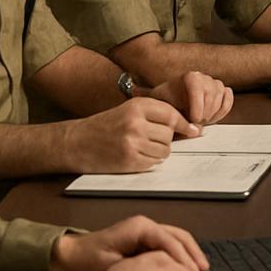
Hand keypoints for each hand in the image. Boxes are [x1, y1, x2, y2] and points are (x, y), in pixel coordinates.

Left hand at [50, 215, 208, 270]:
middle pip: (179, 235)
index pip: (169, 240)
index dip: (182, 257)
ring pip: (177, 238)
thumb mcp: (114, 263)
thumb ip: (140, 264)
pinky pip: (169, 244)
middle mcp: (147, 224)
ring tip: (200, 269)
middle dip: (193, 252)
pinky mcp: (146, 238)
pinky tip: (185, 267)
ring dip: (190, 253)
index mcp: (140, 226)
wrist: (76, 254)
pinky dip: (180, 254)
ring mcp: (148, 229)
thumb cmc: (91, 257)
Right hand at [63, 99, 198, 172]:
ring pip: (164, 151)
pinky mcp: (128, 161)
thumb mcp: (129, 110)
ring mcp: (132, 143)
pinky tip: (135, 156)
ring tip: (141, 147)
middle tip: (150, 138)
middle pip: (169, 134)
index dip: (184, 124)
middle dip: (165, 138)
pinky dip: (149, 162)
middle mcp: (135, 123)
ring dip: (158, 152)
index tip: (194, 130)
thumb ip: (155, 114)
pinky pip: (153, 163)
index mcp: (137, 106)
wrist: (76, 142)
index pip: (171, 115)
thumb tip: (189, 127)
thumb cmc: (106, 125)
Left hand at [148, 71, 233, 126]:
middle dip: (205, 112)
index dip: (197, 102)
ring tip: (200, 120)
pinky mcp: (222, 92)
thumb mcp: (155, 99)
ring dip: (212, 112)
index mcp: (188, 77)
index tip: (194, 118)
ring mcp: (214, 84)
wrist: (176, 103)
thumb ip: (145, 94)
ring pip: (220, 95)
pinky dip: (222, 109)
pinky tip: (212, 116)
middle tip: (195, 123)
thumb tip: (133, 89)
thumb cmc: (167, 102)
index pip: (197, 84)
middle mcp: (203, 77)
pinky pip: (228, 99)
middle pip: (211, 92)